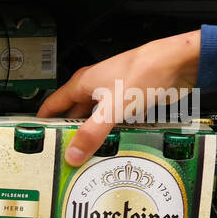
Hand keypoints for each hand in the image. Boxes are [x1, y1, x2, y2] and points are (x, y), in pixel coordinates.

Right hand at [37, 31, 201, 164]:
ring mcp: (113, 94)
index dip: (42, 122)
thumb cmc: (146, 70)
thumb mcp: (113, 107)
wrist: (180, 62)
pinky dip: (112, 133)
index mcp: (83, 83)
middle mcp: (95, 87)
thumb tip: (73, 153)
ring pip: (95, 120)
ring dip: (93, 136)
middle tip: (65, 155)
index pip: (52, 105)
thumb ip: (92, 133)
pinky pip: (114, 122)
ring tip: (89, 155)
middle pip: (73, 116)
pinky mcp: (131, 101)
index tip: (36, 140)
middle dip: (69, 134)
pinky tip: (114, 145)